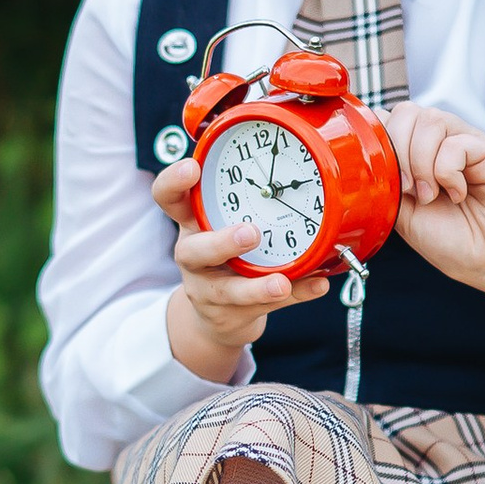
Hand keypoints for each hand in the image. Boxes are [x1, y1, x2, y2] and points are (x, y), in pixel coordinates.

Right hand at [154, 154, 332, 384]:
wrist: (217, 315)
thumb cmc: (224, 257)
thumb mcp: (223, 225)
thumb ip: (249, 203)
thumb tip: (306, 179)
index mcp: (192, 224)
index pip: (168, 199)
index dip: (174, 183)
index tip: (192, 168)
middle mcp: (193, 256)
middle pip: (194, 251)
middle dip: (221, 243)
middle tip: (250, 234)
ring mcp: (207, 290)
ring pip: (227, 290)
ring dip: (256, 286)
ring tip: (280, 283)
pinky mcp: (230, 315)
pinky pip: (265, 307)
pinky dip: (296, 294)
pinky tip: (315, 286)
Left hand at [384, 102, 484, 333]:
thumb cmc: (453, 242)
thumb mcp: (403, 213)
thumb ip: (388, 180)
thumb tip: (372, 152)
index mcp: (418, 154)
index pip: (390, 118)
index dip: (380, 138)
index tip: (383, 176)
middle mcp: (442, 143)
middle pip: (406, 112)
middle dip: (398, 151)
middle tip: (409, 189)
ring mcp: (466, 143)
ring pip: (429, 121)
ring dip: (421, 162)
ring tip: (431, 195)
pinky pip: (455, 143)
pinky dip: (448, 173)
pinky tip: (458, 194)